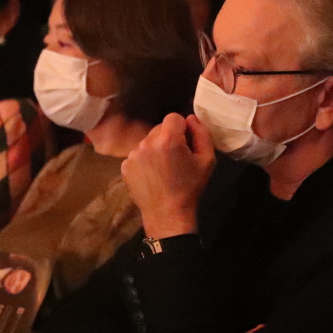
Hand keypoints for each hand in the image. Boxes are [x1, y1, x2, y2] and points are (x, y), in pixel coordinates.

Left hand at [121, 113, 214, 239]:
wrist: (167, 214)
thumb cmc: (190, 188)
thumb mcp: (207, 160)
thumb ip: (202, 134)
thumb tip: (191, 118)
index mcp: (168, 140)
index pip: (174, 117)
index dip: (182, 129)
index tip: (186, 144)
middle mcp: (147, 143)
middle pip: (159, 128)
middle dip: (168, 138)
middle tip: (176, 159)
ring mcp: (133, 155)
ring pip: (148, 141)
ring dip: (156, 149)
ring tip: (163, 169)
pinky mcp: (125, 166)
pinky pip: (138, 154)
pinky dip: (145, 161)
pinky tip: (152, 175)